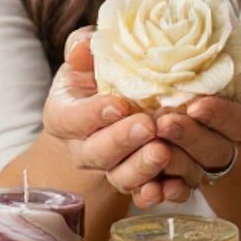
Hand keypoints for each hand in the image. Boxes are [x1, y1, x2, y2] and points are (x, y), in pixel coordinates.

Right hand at [40, 27, 184, 202]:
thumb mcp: (84, 61)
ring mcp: (110, 170)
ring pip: (122, 177)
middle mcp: (83, 150)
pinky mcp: (137, 182)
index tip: (117, 104)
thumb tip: (85, 46)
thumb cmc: (95, 81)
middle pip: (98, 153)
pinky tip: (175, 185)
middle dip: (122, 141)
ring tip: (163, 151)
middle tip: (147, 126)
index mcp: (65, 117)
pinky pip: (146, 195)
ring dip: (143, 168)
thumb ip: (82, 49)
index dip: (93, 114)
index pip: (73, 119)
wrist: (110, 116)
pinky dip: (161, 193)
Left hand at [149, 25, 240, 203]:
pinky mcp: (191, 185)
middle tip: (162, 122)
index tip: (196, 104)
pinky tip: (144, 184)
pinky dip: (161, 190)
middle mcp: (238, 154)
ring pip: (193, 172)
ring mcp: (214, 173)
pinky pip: (177, 191)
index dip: (220, 115)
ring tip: (148, 142)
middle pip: (213, 150)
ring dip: (171, 160)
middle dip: (188, 137)